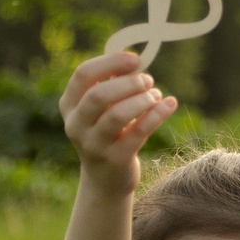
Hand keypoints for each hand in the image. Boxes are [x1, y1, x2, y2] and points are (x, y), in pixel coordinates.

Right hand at [58, 51, 177, 191]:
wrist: (105, 179)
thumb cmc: (108, 133)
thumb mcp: (103, 109)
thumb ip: (113, 85)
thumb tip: (136, 63)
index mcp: (69, 105)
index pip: (83, 75)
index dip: (110, 62)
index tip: (135, 60)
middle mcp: (75, 125)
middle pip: (98, 95)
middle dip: (128, 84)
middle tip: (148, 80)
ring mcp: (93, 145)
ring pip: (116, 115)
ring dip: (142, 100)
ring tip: (156, 95)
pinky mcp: (115, 159)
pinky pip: (138, 133)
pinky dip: (156, 115)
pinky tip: (170, 103)